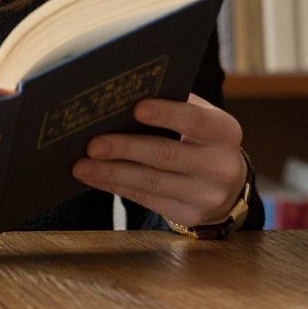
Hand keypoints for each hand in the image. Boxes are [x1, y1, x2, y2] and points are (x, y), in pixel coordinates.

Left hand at [71, 93, 247, 227]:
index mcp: (224, 131)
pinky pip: (146, 199)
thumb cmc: (198, 136)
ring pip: (151, 182)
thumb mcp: (197, 116)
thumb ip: (170, 102)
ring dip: (111, 173)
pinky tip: (94, 177)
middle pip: (165, 155)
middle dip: (124, 148)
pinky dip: (116, 186)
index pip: (195, 120)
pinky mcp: (190, 215)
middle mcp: (221, 166)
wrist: (226, 183)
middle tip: (92, 144)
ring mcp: (207, 195)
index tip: (136, 109)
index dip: (167, 114)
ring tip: (81, 165)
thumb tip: (120, 93)